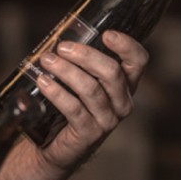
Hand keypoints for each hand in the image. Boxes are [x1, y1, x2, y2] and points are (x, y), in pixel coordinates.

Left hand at [29, 30, 149, 175]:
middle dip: (85, 55)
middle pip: (112, 72)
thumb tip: (60, 36)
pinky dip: (57, 92)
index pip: (138, 61)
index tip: (106, 34)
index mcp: (124, 85)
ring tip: (46, 61)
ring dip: (66, 71)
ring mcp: (107, 120)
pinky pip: (74, 108)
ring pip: (91, 89)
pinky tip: (43, 82)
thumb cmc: (67, 105)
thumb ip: (77, 60)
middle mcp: (122, 102)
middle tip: (62, 47)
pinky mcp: (89, 134)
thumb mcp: (78, 79)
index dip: (126, 46)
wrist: (54, 145)